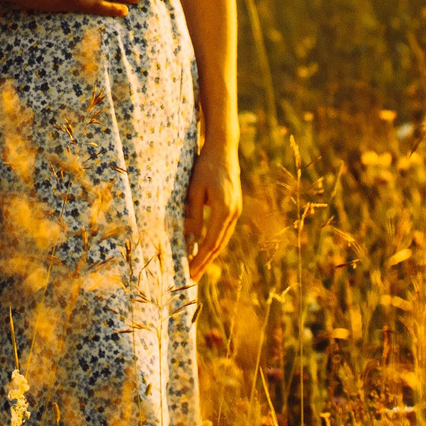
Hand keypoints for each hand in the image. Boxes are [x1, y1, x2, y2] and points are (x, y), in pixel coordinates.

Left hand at [183, 135, 240, 279]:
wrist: (223, 147)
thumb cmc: (205, 166)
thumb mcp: (194, 189)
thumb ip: (193, 215)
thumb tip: (189, 240)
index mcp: (224, 210)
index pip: (210, 243)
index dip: (199, 260)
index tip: (189, 273)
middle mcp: (234, 212)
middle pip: (218, 245)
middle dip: (204, 262)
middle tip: (192, 278)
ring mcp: (236, 209)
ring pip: (222, 238)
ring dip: (209, 253)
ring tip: (196, 266)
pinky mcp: (234, 205)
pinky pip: (223, 229)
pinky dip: (213, 240)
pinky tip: (203, 246)